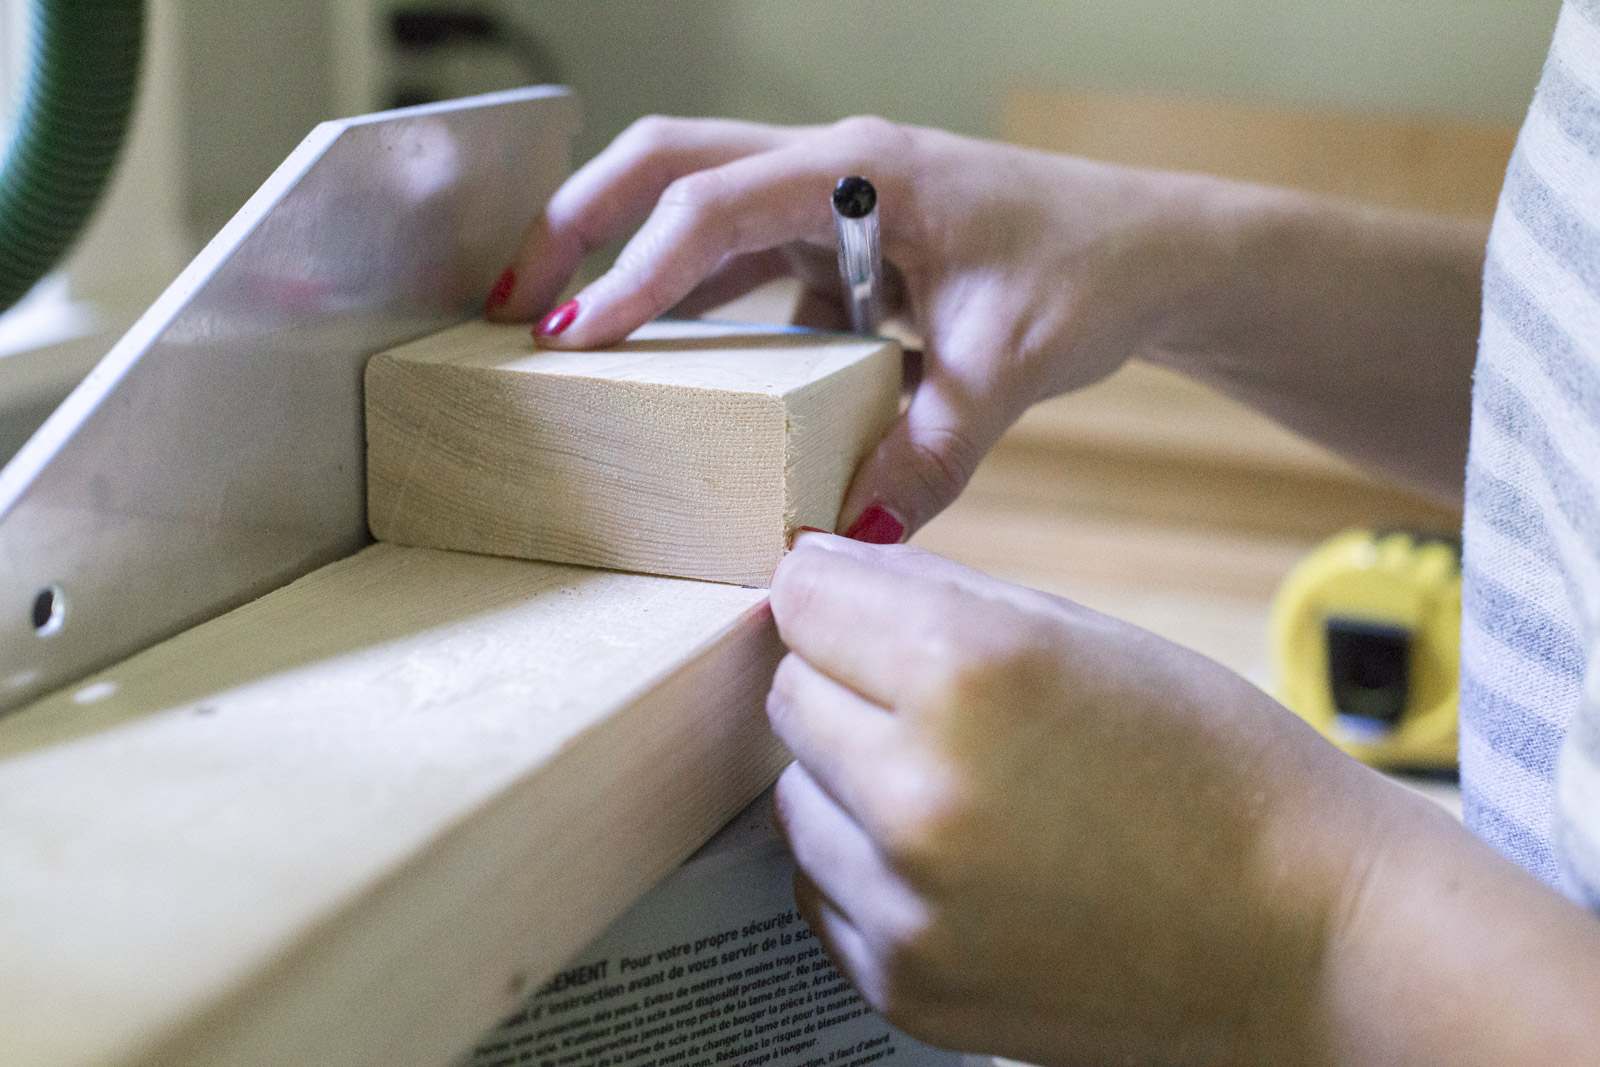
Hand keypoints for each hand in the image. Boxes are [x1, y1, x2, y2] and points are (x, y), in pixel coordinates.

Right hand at [489, 116, 1215, 539]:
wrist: (1151, 250)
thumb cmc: (1090, 272)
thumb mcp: (1009, 365)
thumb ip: (932, 450)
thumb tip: (853, 534)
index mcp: (865, 172)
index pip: (714, 206)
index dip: (632, 269)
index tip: (565, 334)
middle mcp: (834, 167)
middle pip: (671, 161)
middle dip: (580, 220)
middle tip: (507, 299)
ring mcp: (833, 197)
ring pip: (695, 198)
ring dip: (624, 252)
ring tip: (555, 327)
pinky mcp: (841, 239)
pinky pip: (744, 257)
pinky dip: (695, 297)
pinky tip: (674, 361)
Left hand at [764, 532, 1390, 1064]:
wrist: (1305, 937)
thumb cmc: (1213, 769)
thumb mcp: (1079, 634)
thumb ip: (930, 594)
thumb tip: (818, 576)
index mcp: (968, 673)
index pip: (800, 597)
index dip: (835, 593)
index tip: (860, 605)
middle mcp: (920, 792)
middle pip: (789, 695)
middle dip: (846, 683)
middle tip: (941, 706)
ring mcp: (908, 904)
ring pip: (796, 795)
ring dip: (852, 779)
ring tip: (967, 791)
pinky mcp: (906, 986)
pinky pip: (826, 889)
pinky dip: (871, 867)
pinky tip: (966, 862)